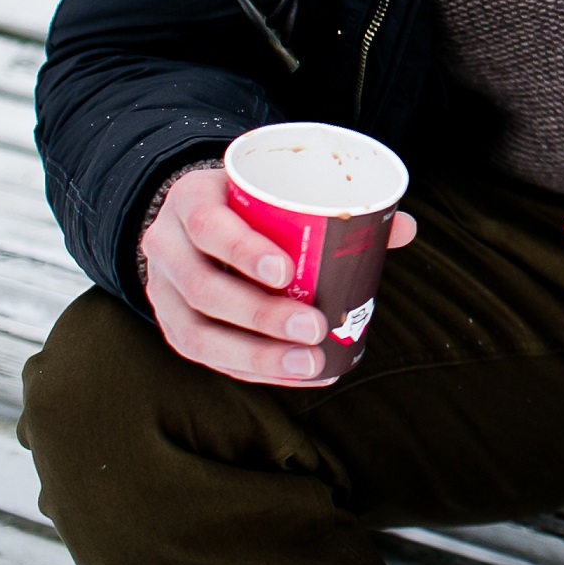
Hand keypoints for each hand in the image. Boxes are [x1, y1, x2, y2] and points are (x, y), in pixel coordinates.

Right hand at [141, 166, 416, 386]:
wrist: (193, 215)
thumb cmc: (249, 202)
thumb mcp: (275, 188)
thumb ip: (335, 205)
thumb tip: (403, 228)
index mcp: (190, 199)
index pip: (208, 226)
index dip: (244, 251)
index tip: (287, 272)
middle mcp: (165, 244)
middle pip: (203, 287)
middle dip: (261, 315)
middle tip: (314, 328)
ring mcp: (160, 289)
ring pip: (197, 332)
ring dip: (256, 355)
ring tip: (309, 364)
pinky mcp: (170, 324)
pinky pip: (204, 356)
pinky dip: (250, 369)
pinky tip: (292, 376)